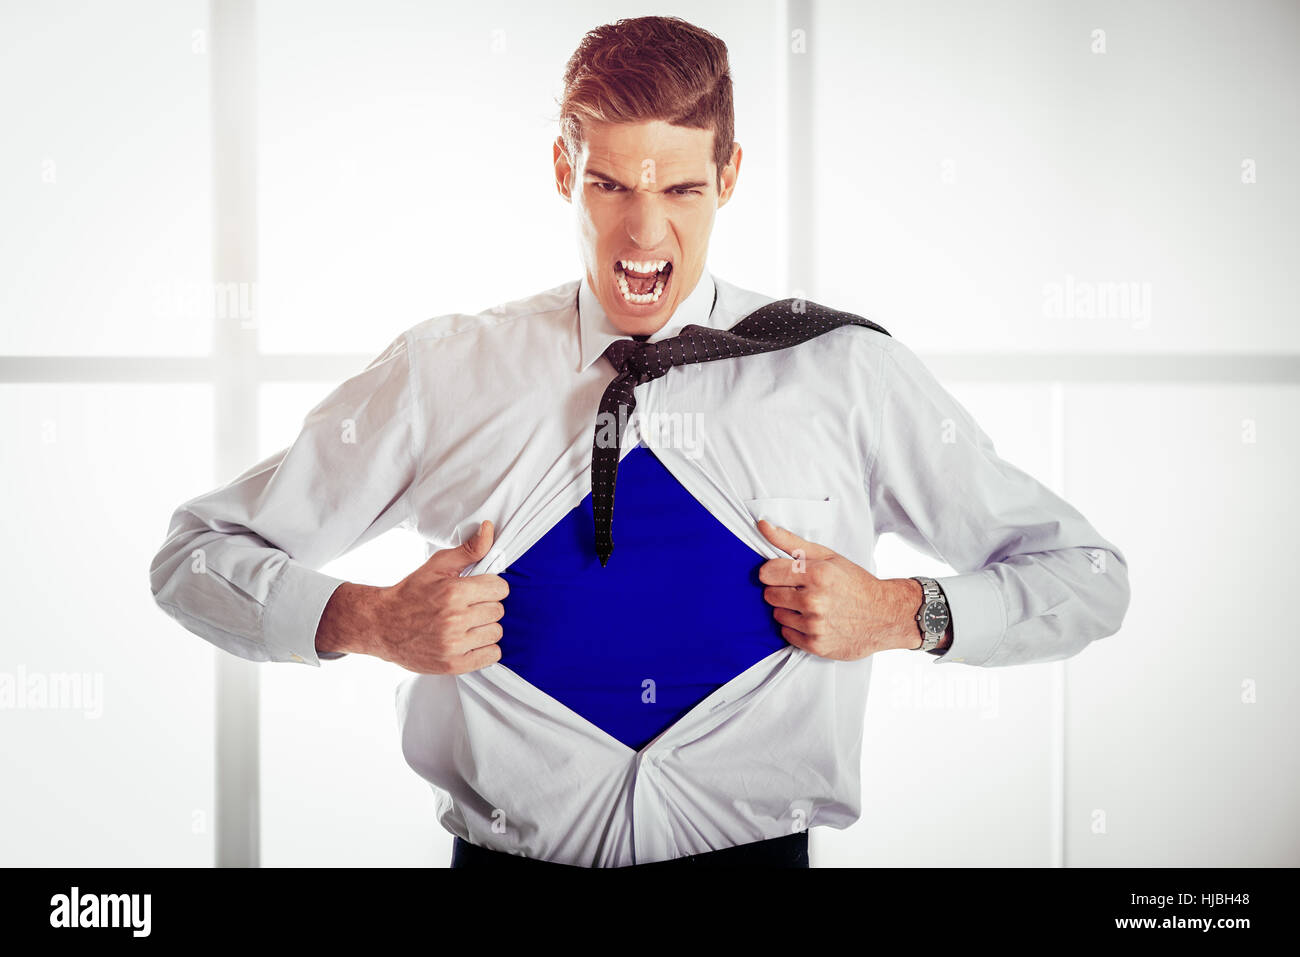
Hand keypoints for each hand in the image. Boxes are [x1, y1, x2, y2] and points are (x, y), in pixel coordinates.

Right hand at [318, 519, 508, 673]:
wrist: (382, 625)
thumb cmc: (411, 593)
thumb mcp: (437, 565)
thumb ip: (468, 549)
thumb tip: (488, 528)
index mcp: (453, 592)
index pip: (500, 588)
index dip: (491, 587)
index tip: (479, 589)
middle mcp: (455, 619)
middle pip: (498, 610)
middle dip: (487, 606)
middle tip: (469, 606)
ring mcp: (454, 644)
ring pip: (497, 633)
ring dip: (486, 627)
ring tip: (468, 623)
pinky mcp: (453, 664)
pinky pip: (491, 655)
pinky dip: (485, 648)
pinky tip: (469, 639)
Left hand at [756, 518, 921, 659]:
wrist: (884, 614)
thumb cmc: (854, 583)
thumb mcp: (826, 555)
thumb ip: (789, 541)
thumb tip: (762, 525)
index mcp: (817, 574)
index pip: (767, 573)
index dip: (774, 573)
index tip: (785, 574)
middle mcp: (814, 601)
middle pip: (769, 595)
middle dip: (782, 591)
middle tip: (802, 590)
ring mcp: (815, 625)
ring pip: (777, 615)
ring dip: (789, 610)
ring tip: (811, 606)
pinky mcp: (816, 645)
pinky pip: (786, 634)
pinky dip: (796, 628)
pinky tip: (814, 620)